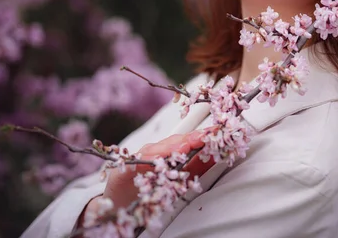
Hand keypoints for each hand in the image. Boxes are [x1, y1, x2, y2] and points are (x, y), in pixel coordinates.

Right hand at [83, 129, 214, 222]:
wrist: (120, 203)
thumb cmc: (150, 188)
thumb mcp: (177, 179)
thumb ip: (195, 168)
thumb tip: (216, 156)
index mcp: (168, 152)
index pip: (187, 141)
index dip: (202, 137)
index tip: (217, 134)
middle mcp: (154, 152)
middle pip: (173, 142)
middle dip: (190, 138)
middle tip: (205, 137)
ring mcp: (139, 159)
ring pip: (155, 150)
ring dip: (171, 147)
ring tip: (185, 147)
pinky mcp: (123, 169)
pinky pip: (136, 164)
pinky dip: (146, 161)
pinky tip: (156, 160)